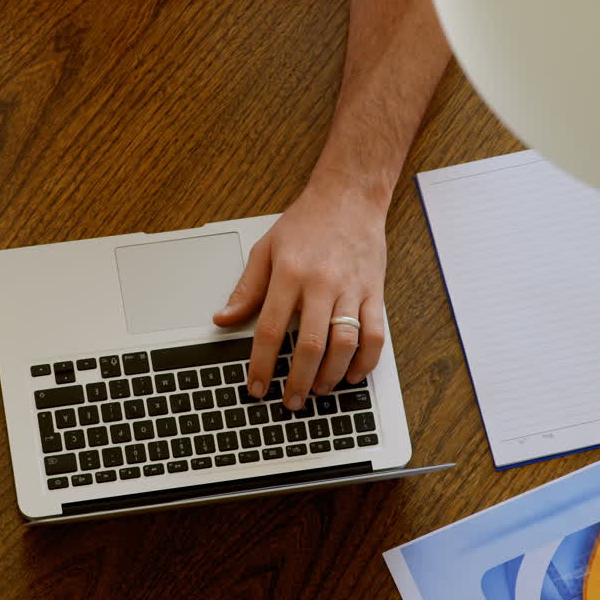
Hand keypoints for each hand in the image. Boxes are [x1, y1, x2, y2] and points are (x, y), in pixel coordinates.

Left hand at [213, 179, 388, 409]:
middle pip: (310, 344)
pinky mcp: (375, 292)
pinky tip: (351, 375)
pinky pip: (375, 335)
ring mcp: (351, 289)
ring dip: (330, 376)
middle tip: (290, 401)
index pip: (271, 329)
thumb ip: (246, 289)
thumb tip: (224, 318)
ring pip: (345, 344)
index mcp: (289, 273)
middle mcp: (321, 283)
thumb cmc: (306, 223)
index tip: (257, 387)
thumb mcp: (265, 250)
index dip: (262, 365)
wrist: (349, 197)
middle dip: (298, 381)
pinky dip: (365, 361)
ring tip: (318, 391)